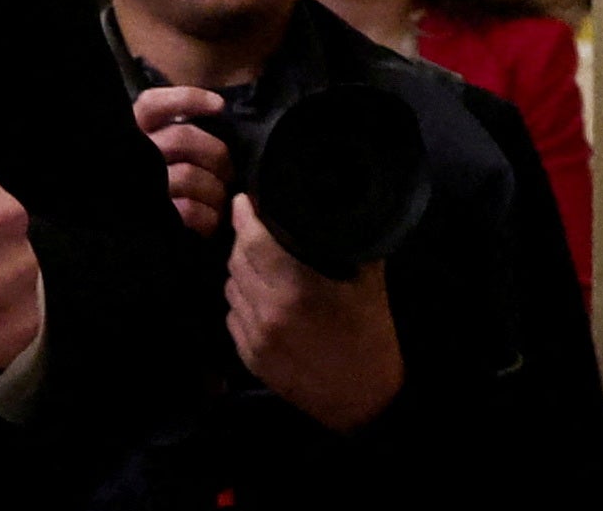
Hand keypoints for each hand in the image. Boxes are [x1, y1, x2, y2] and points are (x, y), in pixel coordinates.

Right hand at [131, 86, 233, 237]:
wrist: (124, 248)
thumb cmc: (152, 192)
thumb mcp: (155, 157)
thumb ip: (175, 138)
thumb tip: (215, 115)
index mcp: (133, 135)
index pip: (154, 104)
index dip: (188, 99)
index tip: (219, 106)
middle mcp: (132, 155)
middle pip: (183, 138)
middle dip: (216, 155)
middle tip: (227, 172)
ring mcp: (141, 188)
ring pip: (190, 175)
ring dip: (215, 191)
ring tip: (220, 202)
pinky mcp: (152, 218)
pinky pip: (188, 211)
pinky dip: (207, 217)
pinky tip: (209, 223)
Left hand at [224, 195, 403, 431]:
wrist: (365, 403)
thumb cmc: (371, 338)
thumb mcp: (369, 284)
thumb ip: (347, 243)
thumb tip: (334, 207)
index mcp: (295, 290)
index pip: (252, 240)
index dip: (244, 214)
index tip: (244, 199)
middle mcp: (267, 312)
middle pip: (237, 259)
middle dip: (245, 241)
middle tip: (261, 233)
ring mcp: (254, 338)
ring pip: (230, 285)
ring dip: (243, 272)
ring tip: (264, 268)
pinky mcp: (248, 357)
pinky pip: (232, 314)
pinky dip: (243, 302)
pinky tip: (263, 300)